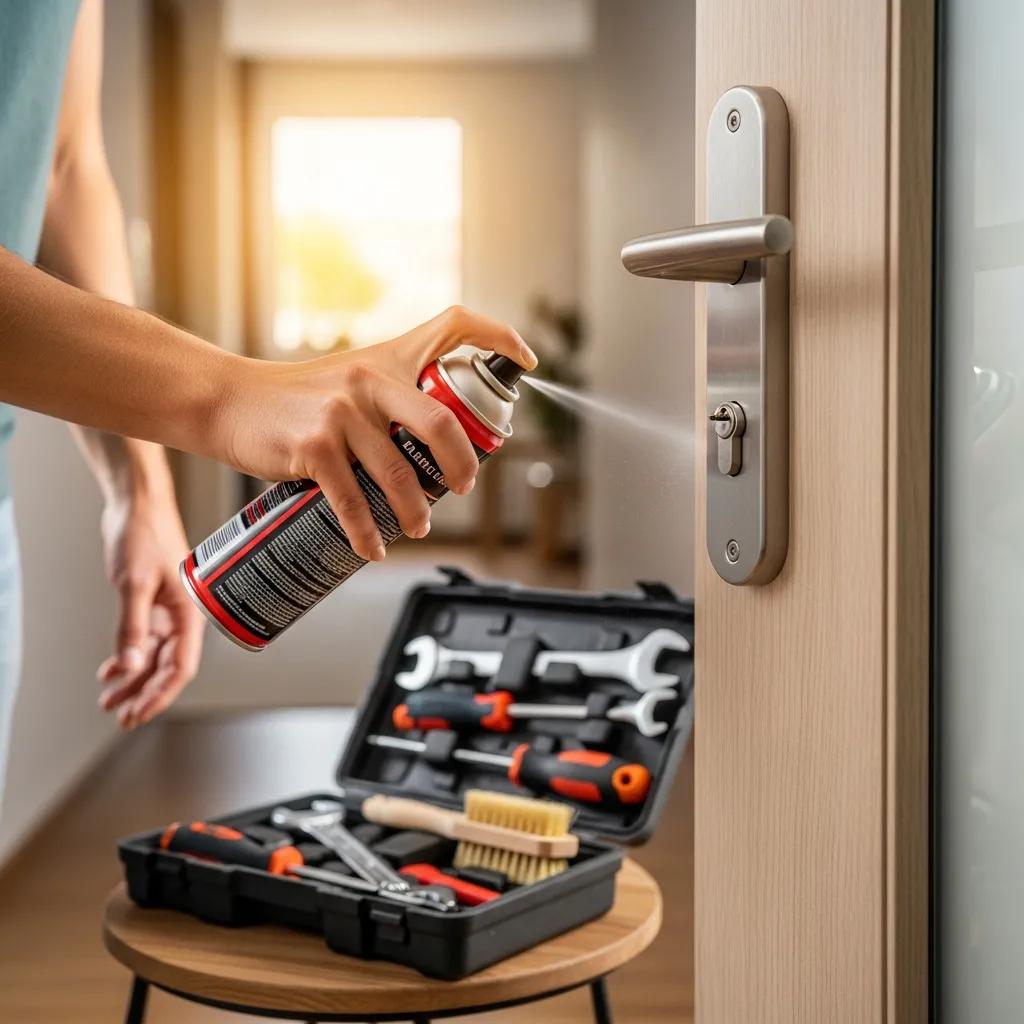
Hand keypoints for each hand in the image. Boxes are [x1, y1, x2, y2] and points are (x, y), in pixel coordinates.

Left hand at [96, 489, 204, 728]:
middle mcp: (182, 614)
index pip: (181, 667)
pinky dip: (127, 656)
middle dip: (145, 694)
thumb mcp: (134, 585)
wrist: (137, 502)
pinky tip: (111, 670)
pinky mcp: (152, 600)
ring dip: (133, 679)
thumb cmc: (145, 534)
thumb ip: (133, 629)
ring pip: (153, 656)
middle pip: (167, 666)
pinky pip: (143, 639)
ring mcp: (167, 609)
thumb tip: (131, 667)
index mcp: (190, 612)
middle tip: (123, 718)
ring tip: (110, 701)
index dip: (161, 694)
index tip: (140, 715)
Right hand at [219, 306, 536, 561]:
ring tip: (419, 525)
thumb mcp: (349, 377)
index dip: (498, 338)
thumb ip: (391, 396)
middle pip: (442, 422)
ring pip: (400, 474)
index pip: (453, 326)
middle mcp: (370, 379)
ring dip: (417, 511)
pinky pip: (354, 501)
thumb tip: (436, 446)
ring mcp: (342, 413)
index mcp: (388, 358)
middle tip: (464, 486)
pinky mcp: (313, 448)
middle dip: (463, 464)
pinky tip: (376, 548)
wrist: (231, 402)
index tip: (527, 362)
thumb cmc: (296, 398)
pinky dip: (369, 533)